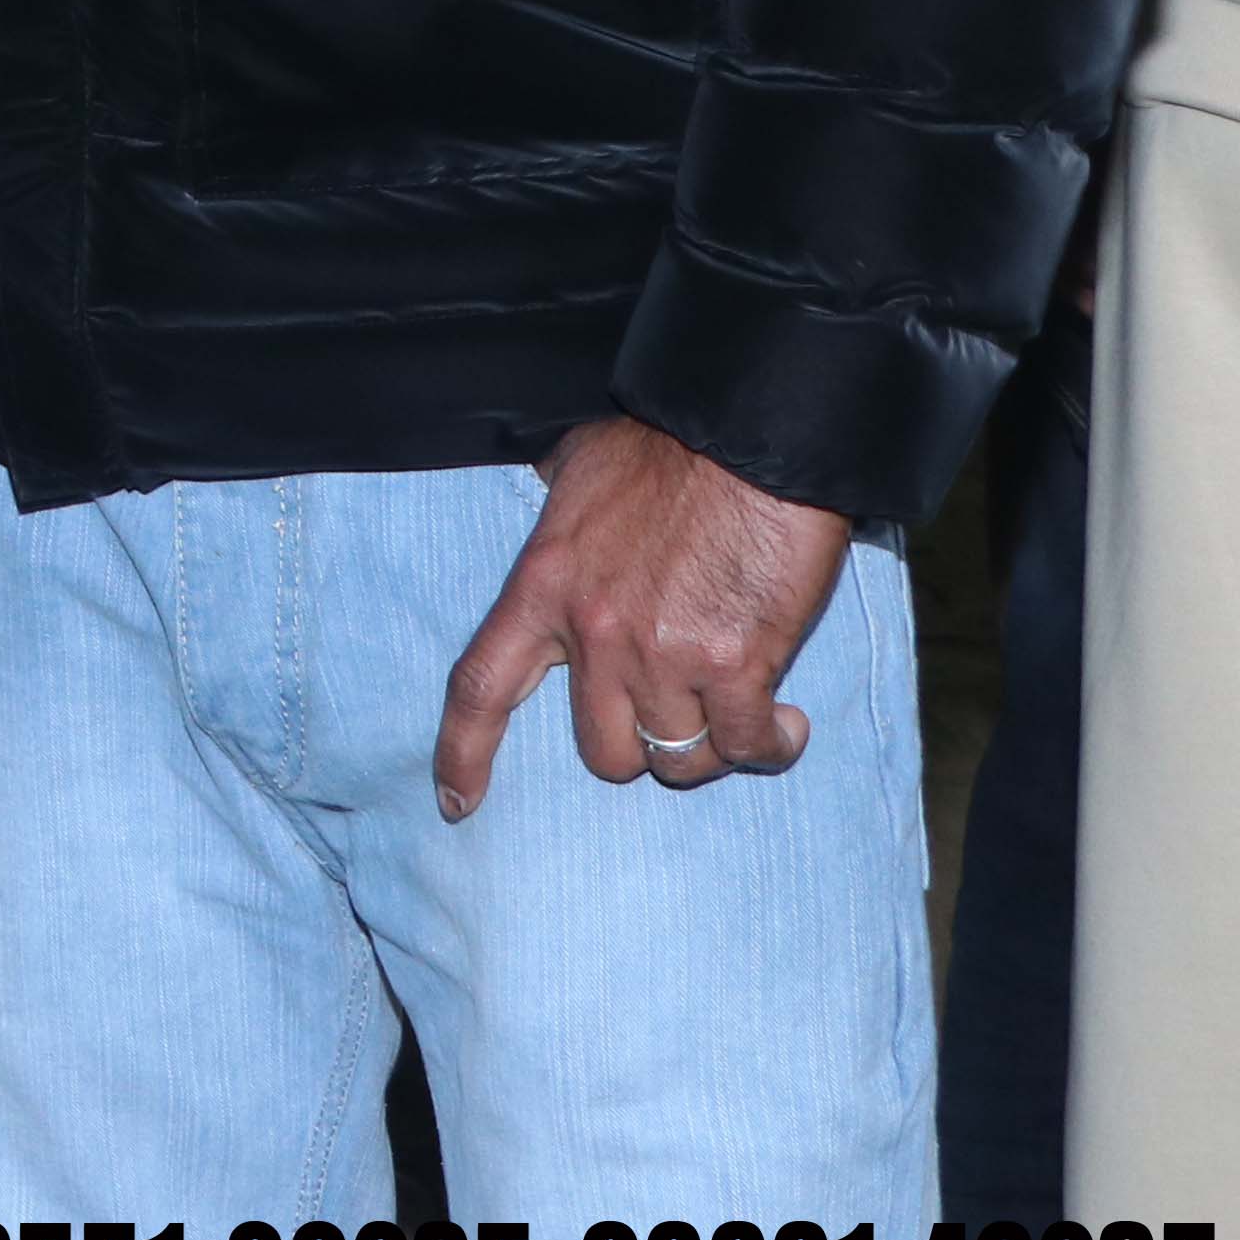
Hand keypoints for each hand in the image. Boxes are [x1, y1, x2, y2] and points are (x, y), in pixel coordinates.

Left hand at [434, 412, 851, 814]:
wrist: (749, 435)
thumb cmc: (669, 446)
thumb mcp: (581, 468)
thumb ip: (561, 502)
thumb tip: (556, 491)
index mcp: (542, 585)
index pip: (481, 686)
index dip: (462, 753)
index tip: (455, 804)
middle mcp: (594, 632)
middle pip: (600, 751)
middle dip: (636, 749)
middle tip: (674, 716)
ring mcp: (663, 654)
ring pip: (675, 758)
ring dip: (709, 748)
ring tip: (738, 712)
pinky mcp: (735, 664)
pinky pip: (746, 746)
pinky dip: (769, 746)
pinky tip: (784, 723)